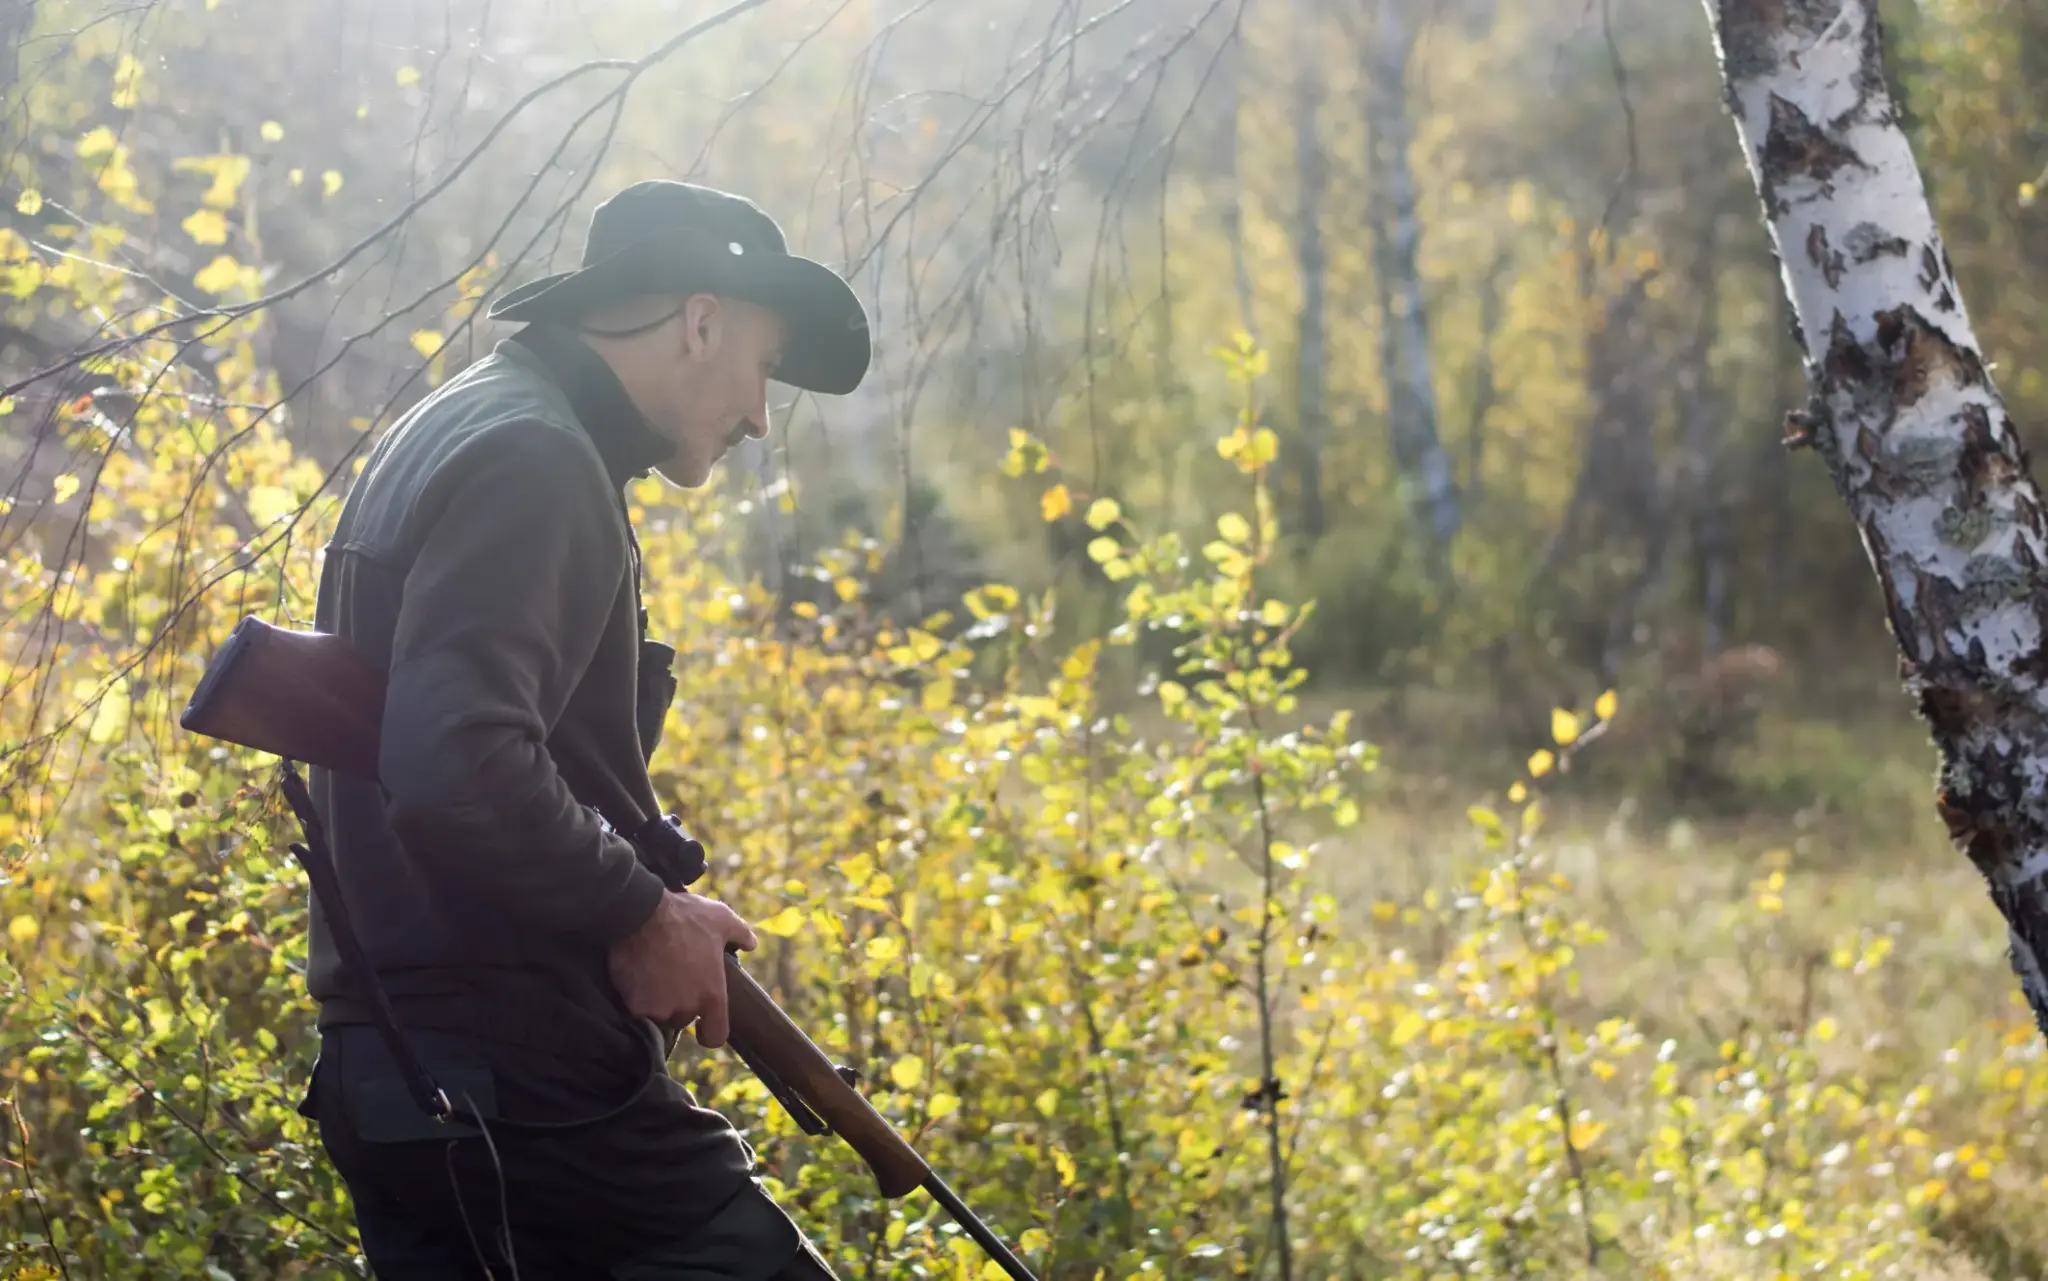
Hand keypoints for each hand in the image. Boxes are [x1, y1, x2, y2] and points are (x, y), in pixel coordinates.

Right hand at [607, 890, 758, 1047]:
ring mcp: (658, 1008)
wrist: (642, 913)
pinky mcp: (634, 1005)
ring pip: (657, 1014)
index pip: (715, 1035)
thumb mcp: (721, 918)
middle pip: (681, 1019)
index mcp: (712, 994)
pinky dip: (634, 995)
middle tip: (673, 977)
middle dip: (678, 1003)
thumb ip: (741, 934)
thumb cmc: (685, 916)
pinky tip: (635, 973)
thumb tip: (751, 944)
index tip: (702, 1022)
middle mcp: (686, 1007)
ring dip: (655, 1001)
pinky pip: (635, 1007)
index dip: (709, 1031)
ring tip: (652, 972)